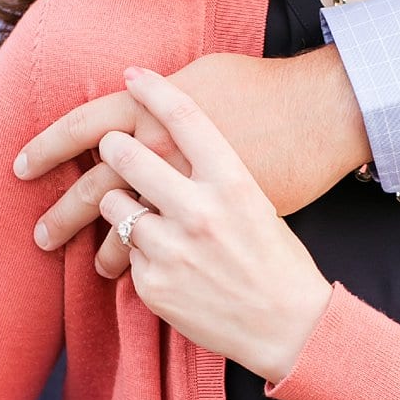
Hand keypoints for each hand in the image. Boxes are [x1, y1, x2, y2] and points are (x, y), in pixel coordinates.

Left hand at [89, 68, 332, 380]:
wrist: (289, 324)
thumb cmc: (274, 254)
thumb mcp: (255, 198)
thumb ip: (214, 166)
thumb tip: (173, 127)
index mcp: (233, 180)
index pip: (185, 116)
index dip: (154, 89)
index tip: (134, 75)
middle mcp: (200, 210)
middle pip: (127, 154)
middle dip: (111, 146)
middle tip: (110, 146)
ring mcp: (173, 248)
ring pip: (112, 205)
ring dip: (117, 206)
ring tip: (133, 212)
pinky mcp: (153, 283)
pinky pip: (123, 253)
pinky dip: (134, 254)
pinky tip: (161, 261)